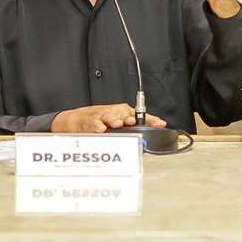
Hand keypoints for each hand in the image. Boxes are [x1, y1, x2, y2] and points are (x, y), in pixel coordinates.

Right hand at [51, 103, 167, 132]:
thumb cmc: (103, 119)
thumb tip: (161, 124)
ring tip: (118, 123)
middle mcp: (115, 113)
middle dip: (128, 117)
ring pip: (109, 117)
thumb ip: (142, 122)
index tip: (159, 123)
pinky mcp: (91, 122)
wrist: (79, 119)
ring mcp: (103, 117)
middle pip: (124, 114)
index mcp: (125, 112)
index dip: (150, 119)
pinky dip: (98, 126)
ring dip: (114, 120)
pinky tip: (101, 129)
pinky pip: (95, 124)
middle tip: (132, 120)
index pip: (140, 115)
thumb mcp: (122, 120)